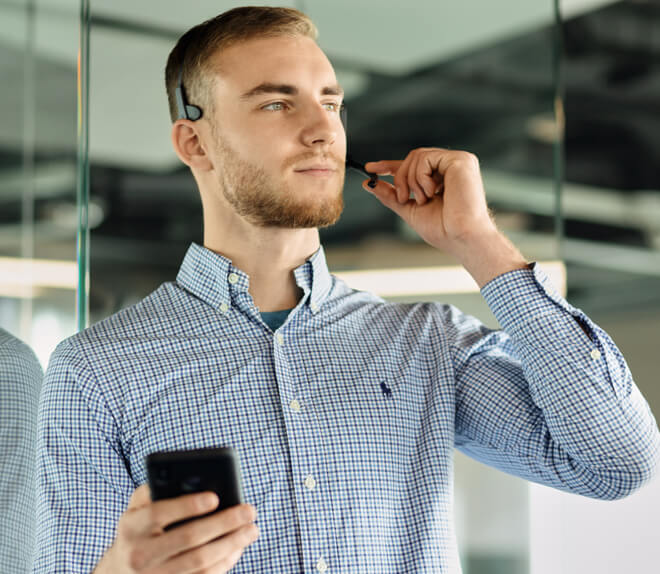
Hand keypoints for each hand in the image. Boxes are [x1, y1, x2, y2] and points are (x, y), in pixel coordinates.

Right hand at [94, 485, 258, 573]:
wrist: (120, 572)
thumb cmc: (138, 529)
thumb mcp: (137, 507)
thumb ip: (155, 489)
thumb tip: (189, 479)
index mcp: (132, 527)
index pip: (159, 513)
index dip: (188, 505)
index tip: (215, 497)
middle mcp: (140, 554)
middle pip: (188, 538)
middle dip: (224, 523)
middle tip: (249, 511)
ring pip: (200, 562)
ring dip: (231, 544)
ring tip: (252, 530)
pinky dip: (224, 563)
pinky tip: (238, 548)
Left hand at [364, 148, 527, 285]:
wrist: (461, 238)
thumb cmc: (444, 230)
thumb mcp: (410, 210)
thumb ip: (392, 196)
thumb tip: (369, 184)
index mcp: (443, 178)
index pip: (414, 165)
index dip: (390, 165)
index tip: (370, 168)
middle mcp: (451, 166)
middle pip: (412, 158)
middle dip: (400, 178)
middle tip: (402, 198)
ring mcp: (457, 162)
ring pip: (417, 156)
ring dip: (410, 181)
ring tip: (423, 200)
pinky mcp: (460, 160)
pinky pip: (426, 158)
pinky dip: (421, 177)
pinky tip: (433, 193)